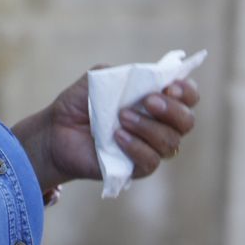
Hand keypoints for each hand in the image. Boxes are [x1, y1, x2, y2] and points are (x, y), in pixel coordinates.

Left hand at [13, 70, 199, 191]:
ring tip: (121, 118)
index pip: (189, 97)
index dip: (186, 91)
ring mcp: (149, 148)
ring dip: (148, 127)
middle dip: (171, 109)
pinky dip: (136, 147)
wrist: (56, 129)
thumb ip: (127, 75)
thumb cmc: (81, 102)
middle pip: (186, 122)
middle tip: (148, 101)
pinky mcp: (135, 169)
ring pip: (170, 143)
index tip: (170, 86)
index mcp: (157, 99)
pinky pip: (151, 162)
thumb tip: (150, 79)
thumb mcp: (102, 78)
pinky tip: (117, 137)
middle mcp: (159, 125)